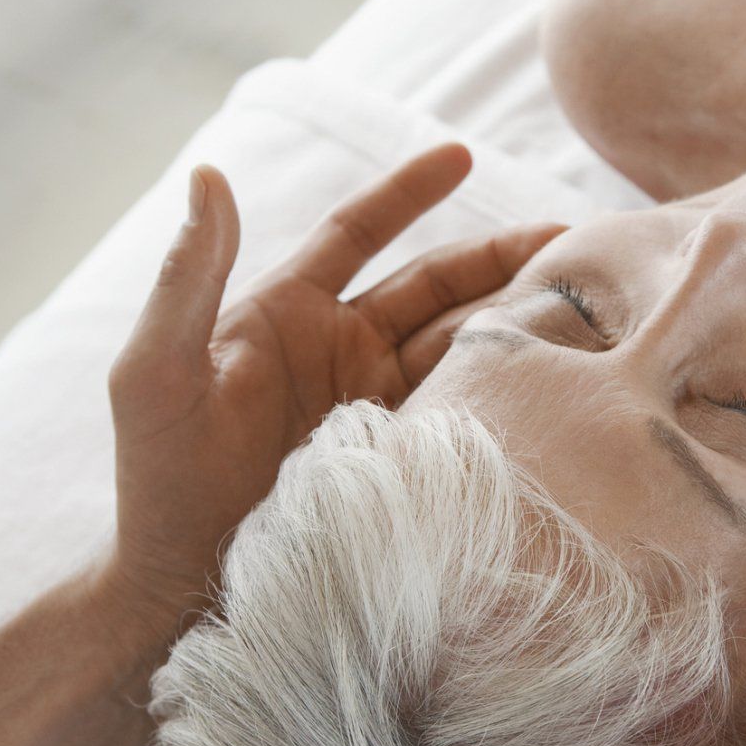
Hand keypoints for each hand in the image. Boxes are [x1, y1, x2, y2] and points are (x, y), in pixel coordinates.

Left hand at [104, 145, 559, 631]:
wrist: (187, 593)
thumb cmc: (158, 482)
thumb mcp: (157, 374)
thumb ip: (186, 278)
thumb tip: (208, 175)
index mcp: (287, 313)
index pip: (360, 231)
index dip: (409, 190)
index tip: (461, 153)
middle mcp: (341, 351)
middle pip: (436, 285)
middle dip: (502, 256)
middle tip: (575, 241)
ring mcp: (377, 407)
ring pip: (464, 345)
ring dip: (519, 321)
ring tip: (589, 305)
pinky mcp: (405, 460)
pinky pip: (467, 412)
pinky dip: (512, 390)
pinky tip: (559, 381)